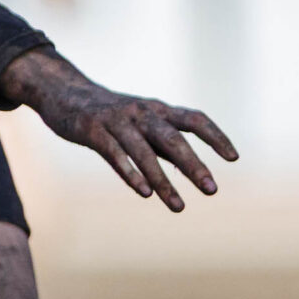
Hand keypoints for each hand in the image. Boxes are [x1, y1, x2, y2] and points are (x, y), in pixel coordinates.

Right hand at [0, 49, 235, 210]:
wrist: (66, 92)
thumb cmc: (112, 113)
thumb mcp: (143, 123)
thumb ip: (165, 143)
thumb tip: (193, 168)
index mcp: (159, 110)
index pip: (195, 119)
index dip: (216, 136)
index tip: (233, 157)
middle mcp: (143, 113)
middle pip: (174, 140)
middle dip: (194, 166)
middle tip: (212, 190)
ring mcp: (117, 122)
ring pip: (145, 153)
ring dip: (164, 181)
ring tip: (179, 207)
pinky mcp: (93, 132)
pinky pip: (115, 155)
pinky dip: (131, 173)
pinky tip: (145, 193)